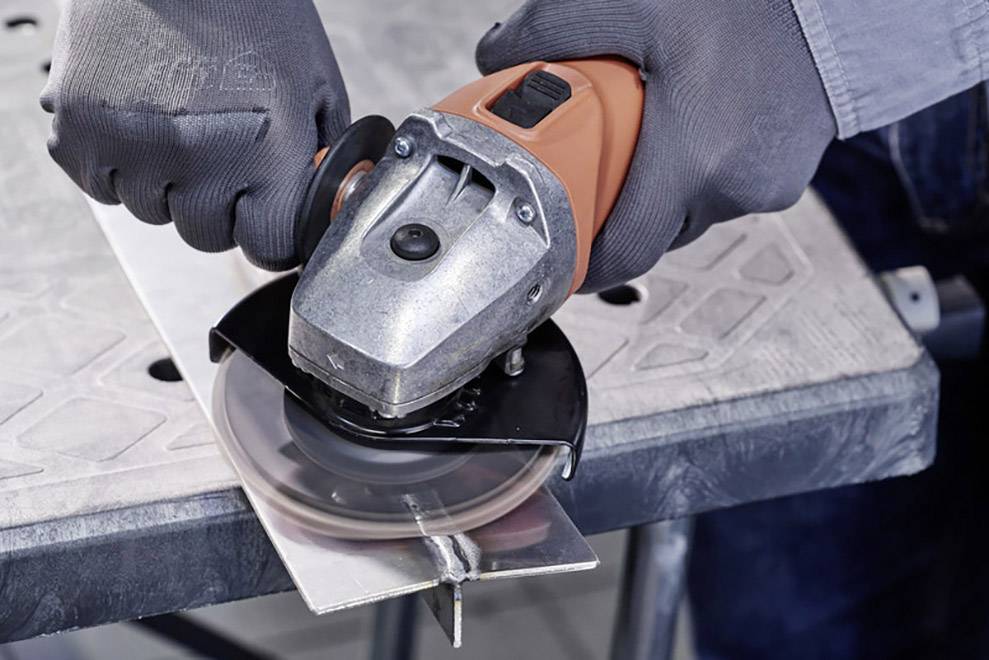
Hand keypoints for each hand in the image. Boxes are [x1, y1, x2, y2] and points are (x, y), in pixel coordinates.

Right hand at [41, 0, 349, 269]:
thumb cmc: (252, 10)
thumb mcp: (316, 82)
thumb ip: (324, 153)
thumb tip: (323, 205)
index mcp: (265, 152)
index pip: (267, 246)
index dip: (271, 234)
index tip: (267, 219)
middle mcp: (198, 159)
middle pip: (207, 236)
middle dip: (220, 208)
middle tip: (223, 160)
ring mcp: (133, 147)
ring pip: (152, 212)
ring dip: (168, 185)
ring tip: (180, 128)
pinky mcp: (79, 130)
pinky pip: (101, 187)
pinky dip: (119, 167)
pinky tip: (140, 126)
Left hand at [477, 0, 835, 290]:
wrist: (838, 0)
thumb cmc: (748, 1)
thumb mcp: (633, 4)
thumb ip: (552, 30)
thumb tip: (494, 57)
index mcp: (691, 160)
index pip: (623, 253)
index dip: (584, 267)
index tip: (560, 262)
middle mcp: (732, 188)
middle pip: (652, 233)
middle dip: (619, 212)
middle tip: (596, 175)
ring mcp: (765, 188)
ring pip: (689, 214)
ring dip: (662, 190)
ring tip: (652, 140)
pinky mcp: (785, 179)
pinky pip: (724, 193)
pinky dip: (700, 174)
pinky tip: (696, 128)